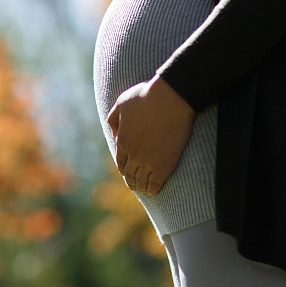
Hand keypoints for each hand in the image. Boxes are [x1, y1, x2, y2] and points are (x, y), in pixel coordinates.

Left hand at [106, 74, 194, 194]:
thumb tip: (114, 135)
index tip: (127, 173)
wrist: (171, 98)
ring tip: (143, 189)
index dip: (123, 169)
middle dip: (131, 181)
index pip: (120, 162)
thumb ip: (114, 119)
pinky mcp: (164, 165)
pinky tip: (153, 190)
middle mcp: (133, 154)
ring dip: (140, 187)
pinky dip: (152, 188)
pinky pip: (155, 183)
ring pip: (141, 181)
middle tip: (135, 185)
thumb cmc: (147, 96)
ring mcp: (148, 161)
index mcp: (123, 140)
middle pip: (130, 174)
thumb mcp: (122, 102)